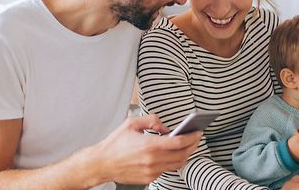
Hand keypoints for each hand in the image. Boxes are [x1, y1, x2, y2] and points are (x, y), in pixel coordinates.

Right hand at [83, 114, 201, 185]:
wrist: (101, 164)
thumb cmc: (114, 144)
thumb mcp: (131, 123)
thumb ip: (151, 120)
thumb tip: (166, 127)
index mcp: (149, 145)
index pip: (179, 142)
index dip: (192, 137)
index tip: (197, 132)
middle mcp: (152, 160)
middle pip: (182, 155)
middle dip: (192, 146)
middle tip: (196, 138)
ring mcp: (151, 171)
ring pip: (177, 164)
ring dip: (185, 155)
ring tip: (187, 146)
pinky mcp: (149, 178)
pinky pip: (166, 169)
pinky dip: (171, 161)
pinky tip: (171, 154)